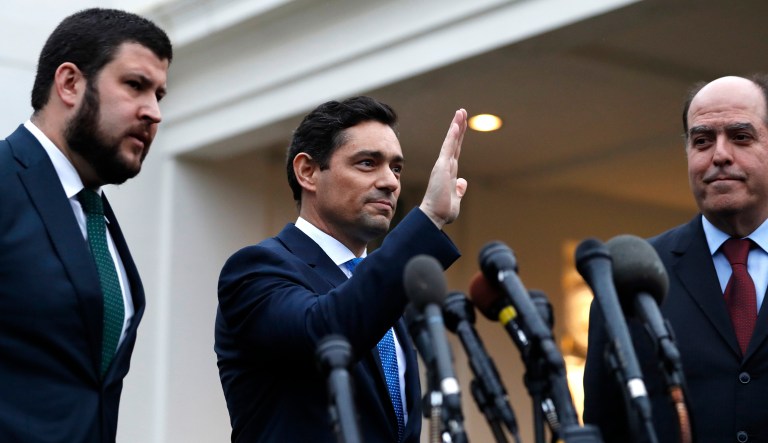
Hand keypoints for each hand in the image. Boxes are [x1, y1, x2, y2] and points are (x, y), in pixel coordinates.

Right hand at [419, 109, 467, 228]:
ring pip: (451, 142)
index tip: (461, 126)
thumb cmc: (443, 211)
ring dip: (456, 126)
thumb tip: (463, 182)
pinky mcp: (442, 167)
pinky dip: (452, 136)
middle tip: (462, 112)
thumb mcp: (456, 200)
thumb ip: (459, 190)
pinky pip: (448, 148)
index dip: (459, 139)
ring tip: (461, 112)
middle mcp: (445, 167)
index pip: (456, 152)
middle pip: (454, 143)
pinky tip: (456, 125)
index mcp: (449, 173)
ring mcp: (443, 166)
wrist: (434, 216)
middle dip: (458, 127)